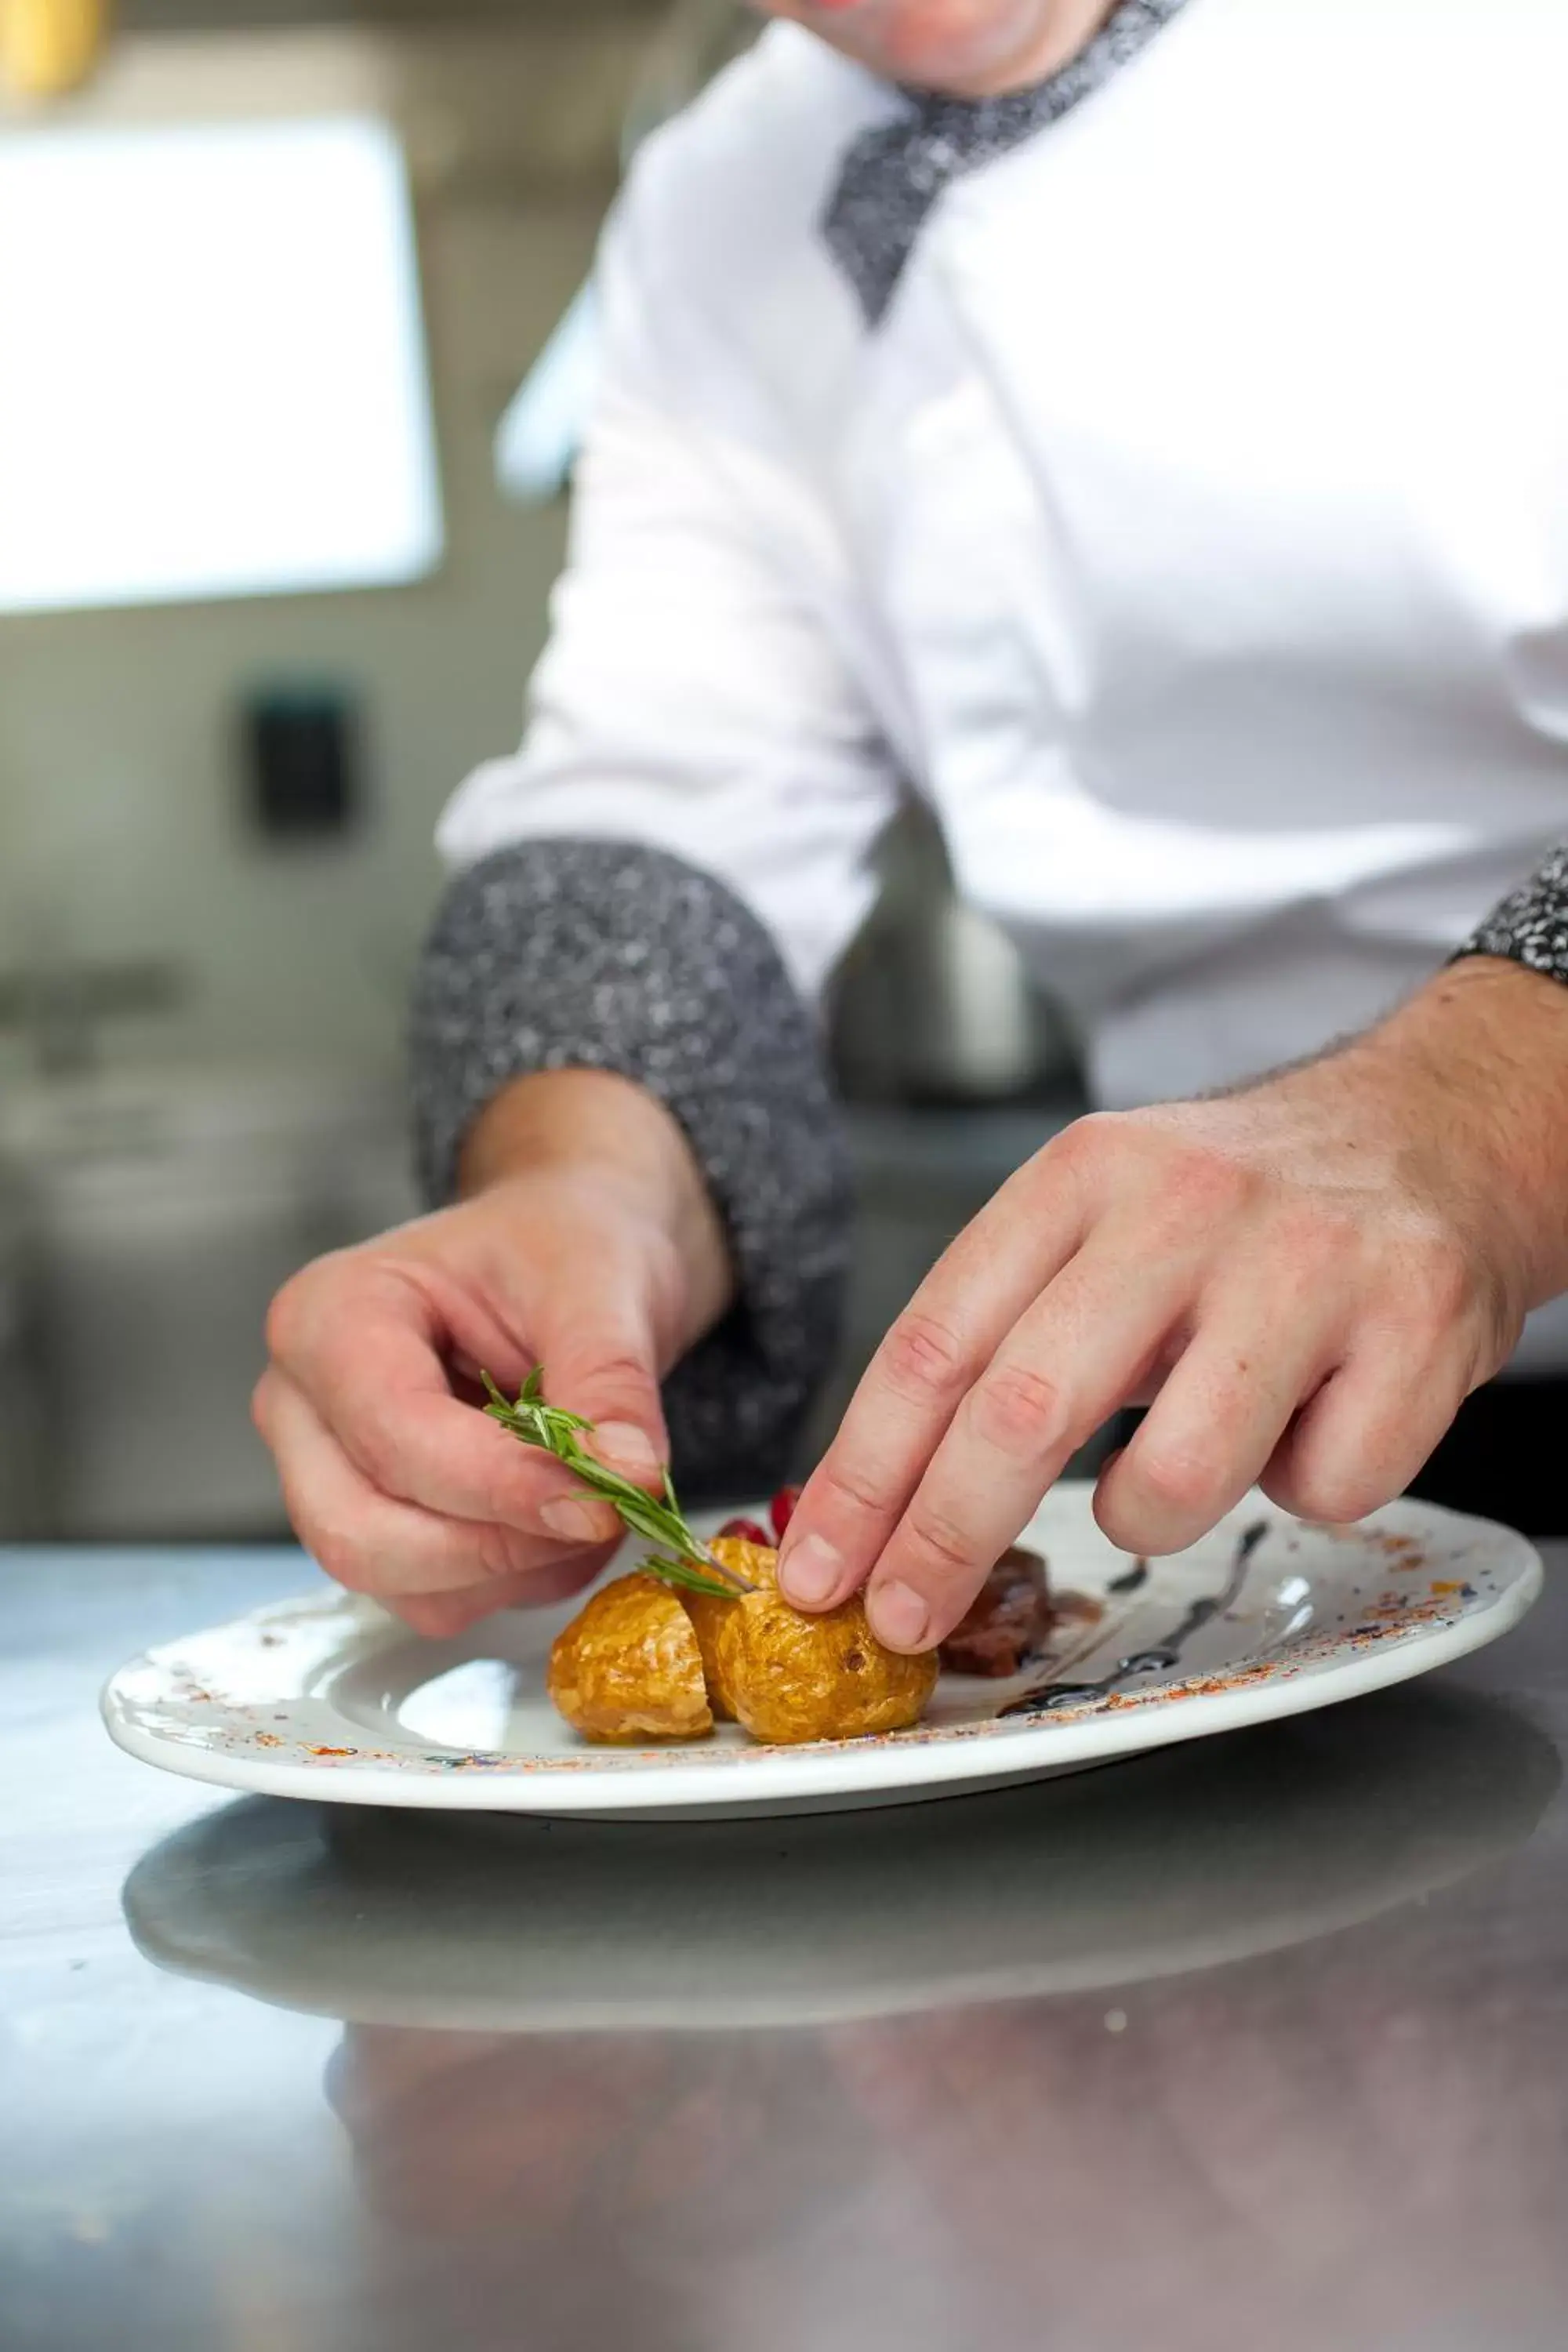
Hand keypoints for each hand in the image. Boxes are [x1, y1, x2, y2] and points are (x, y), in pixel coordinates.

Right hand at [254, 1070, 731, 1636]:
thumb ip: (610, 1382)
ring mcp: (326, 1475)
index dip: (499, 1485)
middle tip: (601, 1513)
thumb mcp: (600, 1286)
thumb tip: (628, 1477)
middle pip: (361, 1532)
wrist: (571, 1258)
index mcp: (330, 1314)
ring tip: (592, 1501)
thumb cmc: (562, 1247)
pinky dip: (515, 1579)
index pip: (393, 1435)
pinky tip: (564, 1520)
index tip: (599, 1502)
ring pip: (399, 1582)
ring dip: (514, 1568)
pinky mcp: (374, 1526)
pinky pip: (434, 1598)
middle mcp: (302, 1403)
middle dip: (495, 1545)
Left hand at [778, 959, 1567, 1651]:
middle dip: (943, 1539)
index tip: (820, 1570)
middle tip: (905, 1618)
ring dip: (1153, 1518)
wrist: (1433, 1130)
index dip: (863, 1476)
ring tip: (1179, 1468)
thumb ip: (1005, 1333)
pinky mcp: (1415, 1326)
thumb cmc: (1240, 1208)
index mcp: (1081, 1177)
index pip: (935, 1343)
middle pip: (1023, 1411)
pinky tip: (1312, 1419)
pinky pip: (1324, 1490)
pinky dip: (1307, 1486)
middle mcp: (1184, 1206)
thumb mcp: (1102, 1219)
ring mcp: (1306, 1264)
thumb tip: (883, 1500)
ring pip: (1175, 1482)